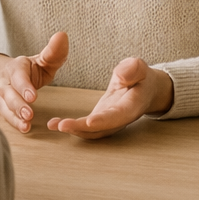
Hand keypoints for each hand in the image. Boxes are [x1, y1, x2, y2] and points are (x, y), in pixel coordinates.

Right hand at [0, 32, 68, 132]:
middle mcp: (5, 81)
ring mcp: (1, 95)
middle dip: (18, 104)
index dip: (24, 87)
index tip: (33, 96)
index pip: (18, 76)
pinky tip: (24, 128)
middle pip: (9, 93)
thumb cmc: (28, 70)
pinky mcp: (1, 106)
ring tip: (26, 124)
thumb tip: (62, 35)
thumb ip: (53, 52)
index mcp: (16, 68)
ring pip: (4, 106)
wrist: (2, 76)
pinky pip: (5, 115)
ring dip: (14, 115)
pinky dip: (14, 122)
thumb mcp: (41, 60)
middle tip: (29, 113)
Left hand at [48, 56, 173, 139]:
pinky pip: (86, 127)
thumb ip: (133, 69)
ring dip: (73, 130)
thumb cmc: (141, 77)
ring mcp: (110, 121)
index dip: (104, 120)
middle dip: (81, 128)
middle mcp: (120, 118)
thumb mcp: (140, 68)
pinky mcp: (101, 120)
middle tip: (62, 125)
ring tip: (54, 125)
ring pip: (92, 132)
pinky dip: (72, 127)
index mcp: (131, 106)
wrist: (145, 88)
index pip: (117, 115)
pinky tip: (55, 123)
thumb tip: (122, 74)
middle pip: (101, 128)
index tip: (89, 122)